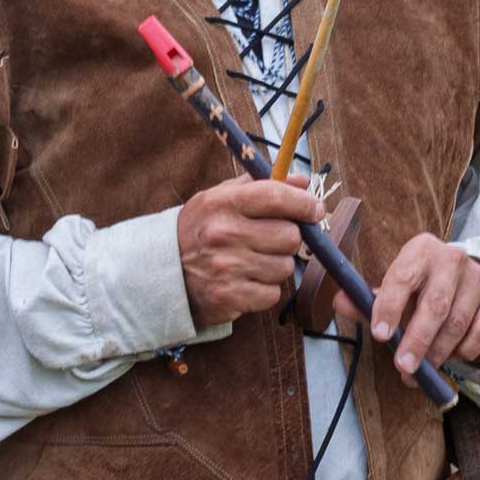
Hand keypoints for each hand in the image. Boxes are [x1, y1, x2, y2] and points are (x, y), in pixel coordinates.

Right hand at [178, 176, 322, 326]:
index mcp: (222, 203)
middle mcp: (224, 234)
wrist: (164, 273)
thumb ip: (262, 186)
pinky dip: (265, 290)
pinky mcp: (230, 297)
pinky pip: (273, 293)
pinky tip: (246, 281)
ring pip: (285, 267)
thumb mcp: (221, 198)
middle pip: (290, 236)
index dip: (304, 204)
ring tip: (252, 261)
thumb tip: (303, 182)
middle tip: (270, 240)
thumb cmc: (200, 230)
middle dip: (287, 239)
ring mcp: (227, 267)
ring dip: (276, 266)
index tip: (314, 209)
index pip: (277, 197)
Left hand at [337, 234, 479, 384]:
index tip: (380, 335)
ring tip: (419, 372)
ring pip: (458, 323)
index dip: (390, 307)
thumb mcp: (392, 286)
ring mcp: (479, 277)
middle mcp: (453, 259)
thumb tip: (340, 302)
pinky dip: (464, 351)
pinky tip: (449, 358)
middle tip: (403, 366)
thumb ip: (367, 298)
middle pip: (435, 305)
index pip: (403, 278)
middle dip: (417, 340)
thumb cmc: (419, 285)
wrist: (464, 277)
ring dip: (437, 353)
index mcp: (421, 249)